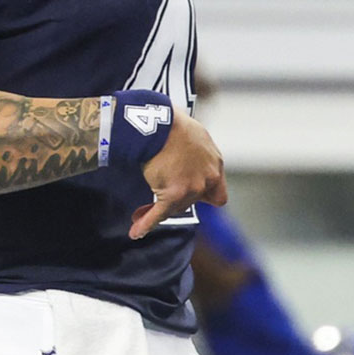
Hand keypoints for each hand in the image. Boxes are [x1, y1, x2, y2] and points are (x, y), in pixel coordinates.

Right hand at [130, 110, 225, 238]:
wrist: (161, 123)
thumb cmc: (174, 126)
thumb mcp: (197, 138)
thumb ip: (197, 157)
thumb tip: (184, 169)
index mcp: (216, 165)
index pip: (217, 195)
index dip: (204, 197)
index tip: (191, 194)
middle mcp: (208, 179)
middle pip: (192, 202)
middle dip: (176, 201)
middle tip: (158, 198)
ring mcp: (192, 188)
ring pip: (175, 208)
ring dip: (160, 209)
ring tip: (139, 213)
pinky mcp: (173, 194)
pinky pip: (158, 214)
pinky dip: (146, 224)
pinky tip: (136, 232)